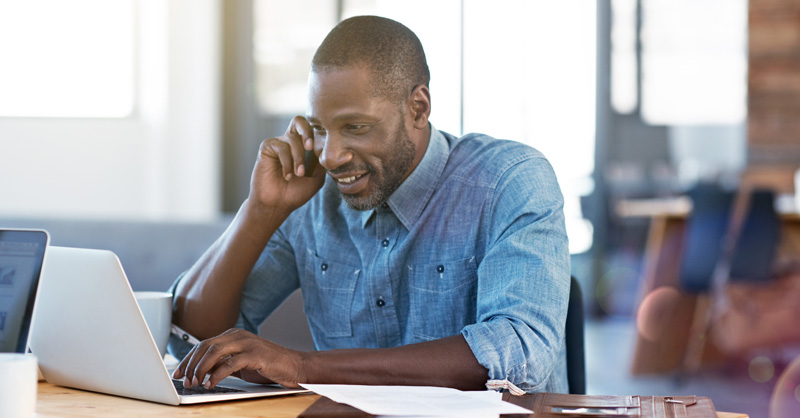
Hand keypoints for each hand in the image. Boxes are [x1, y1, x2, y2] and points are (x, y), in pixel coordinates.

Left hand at [172, 328, 306, 388]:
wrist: (295, 366)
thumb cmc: (269, 366)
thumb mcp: (241, 365)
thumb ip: (223, 364)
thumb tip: (201, 373)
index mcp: (233, 335)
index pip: (204, 344)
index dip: (188, 359)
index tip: (178, 373)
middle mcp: (238, 336)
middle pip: (205, 346)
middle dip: (191, 365)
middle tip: (184, 380)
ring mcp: (247, 343)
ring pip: (214, 352)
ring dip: (201, 369)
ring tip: (195, 383)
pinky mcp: (255, 354)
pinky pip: (230, 363)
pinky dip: (217, 374)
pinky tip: (211, 384)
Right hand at [249, 116, 325, 214]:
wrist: (277, 204)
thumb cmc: (296, 192)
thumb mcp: (317, 177)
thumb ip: (327, 163)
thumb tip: (349, 154)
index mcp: (303, 146)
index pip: (313, 130)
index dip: (320, 136)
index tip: (325, 152)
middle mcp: (290, 141)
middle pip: (299, 121)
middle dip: (307, 132)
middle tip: (311, 147)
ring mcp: (278, 143)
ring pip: (292, 139)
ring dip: (298, 158)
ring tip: (298, 174)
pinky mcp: (267, 147)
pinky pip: (280, 147)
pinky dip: (287, 162)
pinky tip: (287, 175)